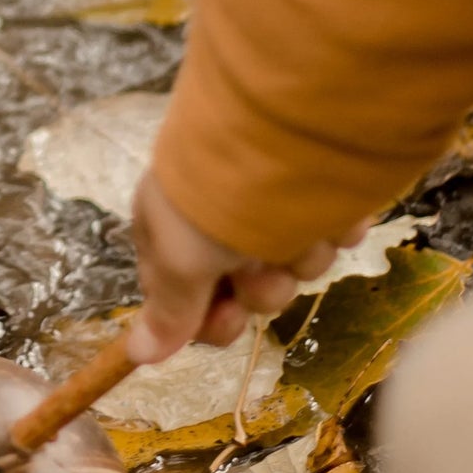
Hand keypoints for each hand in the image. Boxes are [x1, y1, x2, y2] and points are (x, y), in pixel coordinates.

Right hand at [127, 172, 352, 364]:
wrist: (294, 118)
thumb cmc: (220, 197)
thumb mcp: (182, 259)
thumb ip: (168, 312)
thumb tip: (137, 355)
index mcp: (175, 229)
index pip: (188, 301)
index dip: (211, 319)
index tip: (228, 321)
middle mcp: (223, 217)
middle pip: (248, 292)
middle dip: (262, 290)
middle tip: (264, 270)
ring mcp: (277, 202)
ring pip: (295, 267)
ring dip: (301, 258)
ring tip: (302, 228)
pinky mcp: (327, 187)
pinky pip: (335, 231)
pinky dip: (336, 226)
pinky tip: (332, 207)